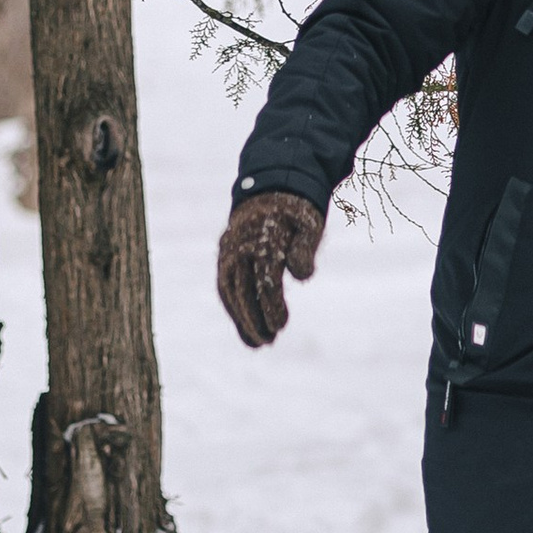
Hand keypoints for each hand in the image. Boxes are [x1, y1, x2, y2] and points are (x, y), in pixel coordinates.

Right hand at [217, 190, 323, 346]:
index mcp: (263, 237)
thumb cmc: (295, 213)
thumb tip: (301, 275)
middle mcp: (240, 245)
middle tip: (269, 340)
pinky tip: (246, 329)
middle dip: (254, 318)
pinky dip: (233, 309)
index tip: (281, 325)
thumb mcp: (309, 223)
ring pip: (229, 291)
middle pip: (243, 288)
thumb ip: (305, 248)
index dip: (271, 304)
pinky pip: (225, 287)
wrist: (269, 189)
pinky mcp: (224, 257)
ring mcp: (228, 251)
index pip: (265, 278)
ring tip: (259, 342)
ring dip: (242, 319)